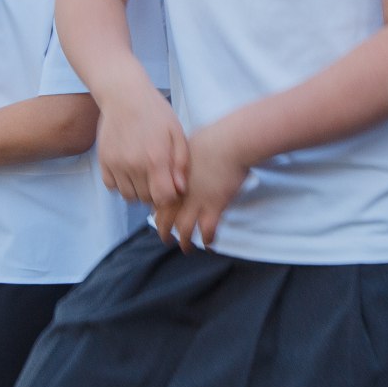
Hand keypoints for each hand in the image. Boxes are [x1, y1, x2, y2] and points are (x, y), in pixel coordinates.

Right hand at [95, 85, 189, 220]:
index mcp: (155, 159)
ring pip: (128, 196)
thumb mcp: (176, 132)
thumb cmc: (155, 112)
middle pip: (146, 199)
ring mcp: (116, 164)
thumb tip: (180, 189)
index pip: (163, 198)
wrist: (124, 95)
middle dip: (155, 193)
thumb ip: (181, 163)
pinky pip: (112, 186)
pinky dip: (121, 184)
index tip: (171, 186)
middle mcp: (134, 165)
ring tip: (144, 174)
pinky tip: (129, 171)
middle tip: (158, 178)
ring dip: (138, 191)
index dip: (170, 196)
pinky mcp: (103, 161)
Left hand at [163, 121, 251, 249]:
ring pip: (184, 229)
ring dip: (184, 241)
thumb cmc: (211, 138)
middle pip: (165, 218)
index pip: (158, 201)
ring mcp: (197, 201)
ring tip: (186, 248)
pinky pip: (208, 230)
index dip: (158, 211)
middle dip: (164, 230)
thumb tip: (179, 159)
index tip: (159, 217)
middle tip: (165, 238)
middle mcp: (180, 193)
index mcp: (171, 179)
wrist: (230, 143)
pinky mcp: (215, 206)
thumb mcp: (184, 145)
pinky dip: (208, 239)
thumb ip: (179, 158)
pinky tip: (209, 244)